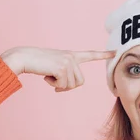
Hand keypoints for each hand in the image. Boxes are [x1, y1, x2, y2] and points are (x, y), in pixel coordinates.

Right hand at [0, 46, 115, 91]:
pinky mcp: (62, 67)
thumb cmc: (37, 64)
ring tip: (49, 75)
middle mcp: (72, 57)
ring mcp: (68, 61)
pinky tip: (46, 75)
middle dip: (67, 86)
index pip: (90, 54)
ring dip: (59, 85)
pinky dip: (54, 84)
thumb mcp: (54, 68)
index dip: (103, 55)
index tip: (116, 51)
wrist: (24, 58)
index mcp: (71, 55)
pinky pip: (63, 85)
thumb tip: (64, 87)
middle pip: (80, 82)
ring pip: (72, 85)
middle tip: (54, 80)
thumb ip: (65, 75)